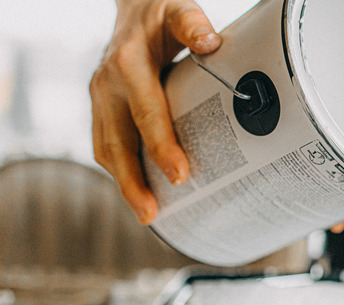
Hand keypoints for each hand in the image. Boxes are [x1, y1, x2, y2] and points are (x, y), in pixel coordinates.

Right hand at [90, 0, 220, 223]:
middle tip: (152, 213)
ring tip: (147, 213)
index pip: (147, 112)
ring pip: (106, 148)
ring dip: (124, 183)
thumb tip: (211, 42)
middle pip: (117, 141)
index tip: (179, 174)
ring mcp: (100, 98)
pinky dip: (120, 170)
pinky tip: (138, 191)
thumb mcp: (178, 9)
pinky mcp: (101, 108)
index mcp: (130, 64)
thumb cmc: (160, 14)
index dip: (161, 145)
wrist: (132, 8)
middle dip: (133, 181)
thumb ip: (193, 23)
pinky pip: (105, 144)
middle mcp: (108, 84)